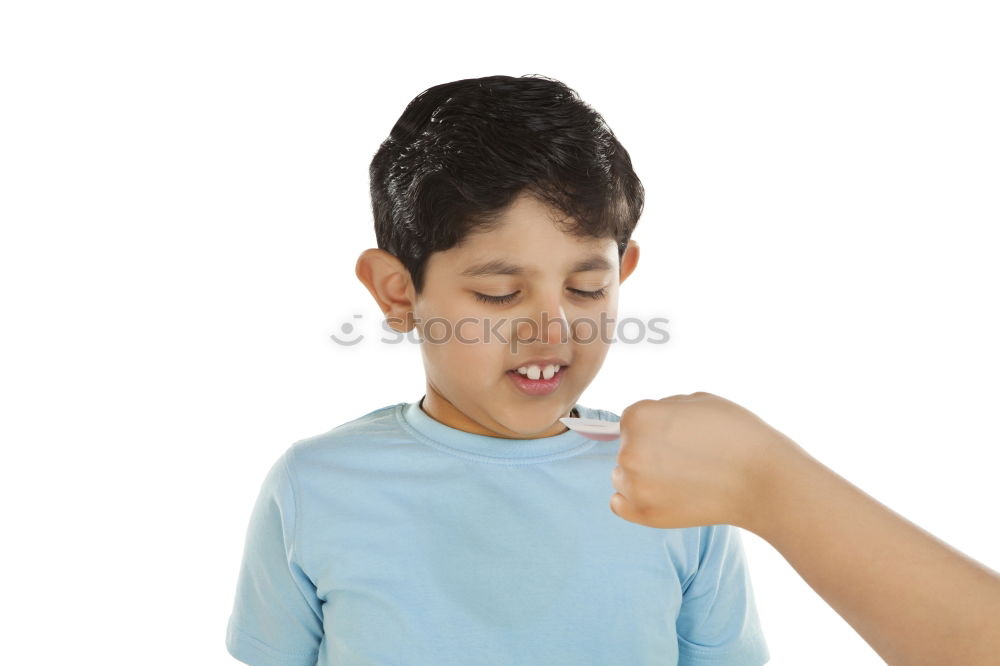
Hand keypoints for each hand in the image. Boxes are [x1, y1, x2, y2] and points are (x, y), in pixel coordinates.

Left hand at [609, 391, 801, 530]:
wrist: (763, 480)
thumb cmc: (736, 434)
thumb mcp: (697, 401)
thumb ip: (663, 407)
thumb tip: (644, 420)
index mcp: (638, 416)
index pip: (631, 421)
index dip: (656, 427)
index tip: (681, 436)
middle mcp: (629, 450)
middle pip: (626, 448)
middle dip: (648, 450)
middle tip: (685, 458)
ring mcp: (635, 484)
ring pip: (622, 476)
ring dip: (642, 476)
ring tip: (680, 478)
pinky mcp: (644, 514)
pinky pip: (620, 504)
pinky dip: (635, 501)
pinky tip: (662, 496)